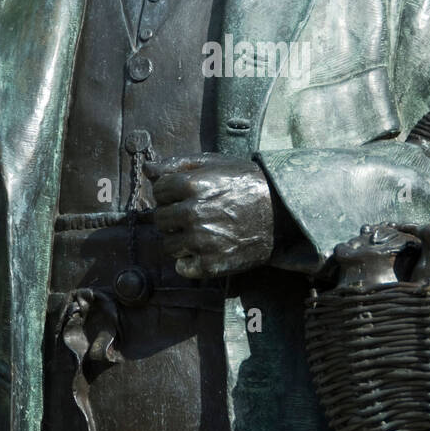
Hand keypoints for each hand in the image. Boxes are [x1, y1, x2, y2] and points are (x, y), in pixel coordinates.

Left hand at [144, 154, 274, 278]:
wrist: (282, 214)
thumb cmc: (247, 185)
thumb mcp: (216, 164)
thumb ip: (178, 164)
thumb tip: (147, 168)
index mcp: (192, 185)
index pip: (159, 190)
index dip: (171, 192)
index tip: (186, 194)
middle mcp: (193, 213)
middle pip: (160, 218)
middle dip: (173, 215)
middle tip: (194, 214)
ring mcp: (201, 241)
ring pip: (168, 244)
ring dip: (180, 239)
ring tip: (201, 231)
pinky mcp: (210, 264)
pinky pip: (182, 267)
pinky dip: (190, 261)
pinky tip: (205, 249)